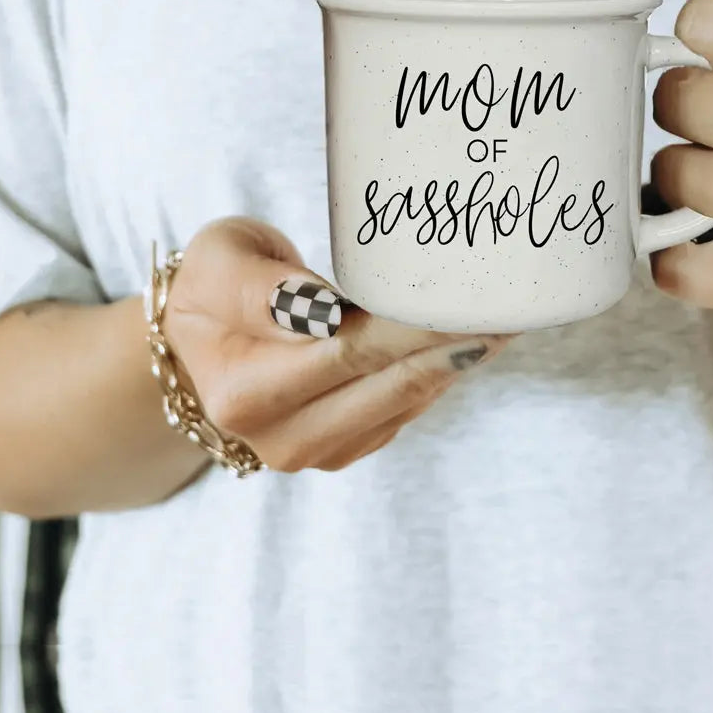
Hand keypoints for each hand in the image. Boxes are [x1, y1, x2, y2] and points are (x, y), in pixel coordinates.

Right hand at [163, 218, 510, 471]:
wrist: (197, 344)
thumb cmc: (214, 287)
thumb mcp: (221, 261)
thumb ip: (264, 286)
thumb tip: (322, 311)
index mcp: (246, 391)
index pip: (352, 349)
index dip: (419, 324)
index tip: (474, 296)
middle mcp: (280, 437)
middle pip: (390, 382)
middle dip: (457, 342)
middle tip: (514, 305)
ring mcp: (314, 452)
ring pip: (407, 402)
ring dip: (462, 361)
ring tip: (510, 317)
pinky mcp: (343, 450)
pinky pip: (406, 411)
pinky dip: (443, 374)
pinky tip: (476, 340)